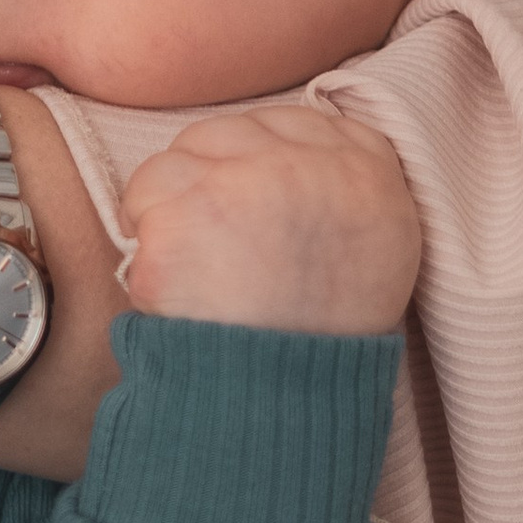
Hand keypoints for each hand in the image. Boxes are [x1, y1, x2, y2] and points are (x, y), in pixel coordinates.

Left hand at [120, 105, 421, 335]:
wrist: (286, 401)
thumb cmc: (332, 334)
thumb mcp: (382, 244)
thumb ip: (349, 181)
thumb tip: (301, 142)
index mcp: (363, 169)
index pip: (289, 120)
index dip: (256, 159)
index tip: (250, 201)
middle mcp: (303, 165)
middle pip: (222, 134)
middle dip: (206, 179)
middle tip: (216, 242)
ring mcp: (237, 185)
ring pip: (173, 160)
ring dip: (168, 208)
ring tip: (196, 267)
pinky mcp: (180, 217)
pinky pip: (140, 203)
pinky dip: (145, 246)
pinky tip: (175, 286)